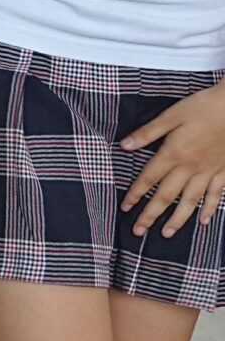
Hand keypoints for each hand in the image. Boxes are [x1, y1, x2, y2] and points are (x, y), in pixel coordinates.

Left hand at [122, 83, 224, 237]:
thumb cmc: (203, 107)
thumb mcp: (171, 115)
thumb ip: (147, 133)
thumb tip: (124, 145)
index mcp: (173, 153)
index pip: (148, 179)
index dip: (135, 194)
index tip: (125, 208)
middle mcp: (190, 167)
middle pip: (166, 196)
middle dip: (151, 214)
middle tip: (139, 231)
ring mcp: (209, 171)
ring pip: (191, 201)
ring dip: (178, 218)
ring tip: (167, 233)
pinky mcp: (224, 171)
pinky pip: (216, 195)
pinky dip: (209, 208)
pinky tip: (203, 220)